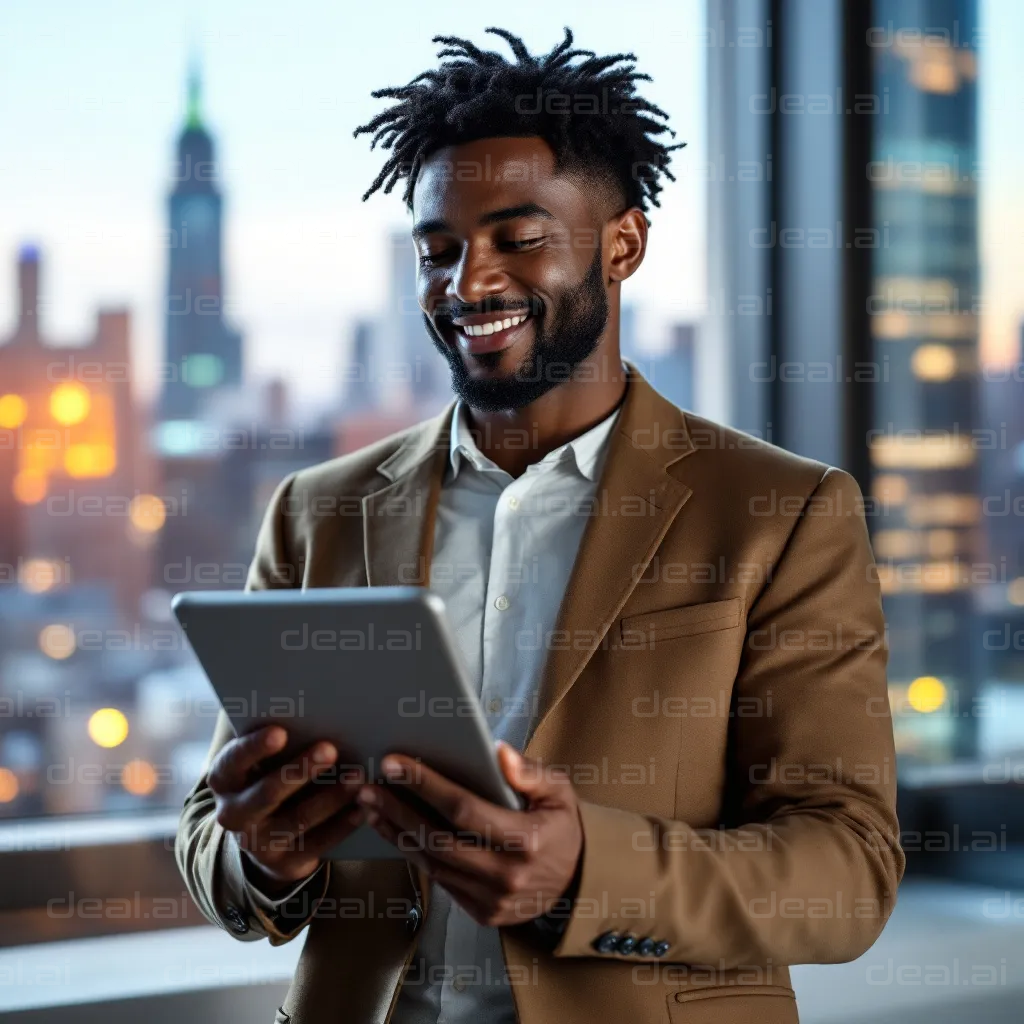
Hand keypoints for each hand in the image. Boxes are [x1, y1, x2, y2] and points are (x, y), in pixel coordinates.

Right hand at [207, 725, 364, 891]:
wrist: (261, 834)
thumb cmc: (268, 774)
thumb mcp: (259, 760)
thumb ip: (275, 739)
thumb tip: (311, 704)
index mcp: (224, 780)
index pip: (233, 761)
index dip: (255, 747)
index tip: (281, 732)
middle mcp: (234, 815)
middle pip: (268, 793)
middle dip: (300, 770)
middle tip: (330, 749)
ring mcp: (259, 844)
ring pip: (298, 819)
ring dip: (332, 797)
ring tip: (358, 776)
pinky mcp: (287, 863)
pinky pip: (320, 843)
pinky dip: (345, 823)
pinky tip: (365, 806)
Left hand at [358, 741, 582, 927]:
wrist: (579, 882)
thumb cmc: (562, 826)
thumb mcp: (559, 791)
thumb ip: (530, 772)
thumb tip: (497, 751)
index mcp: (527, 839)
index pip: (464, 808)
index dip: (425, 785)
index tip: (394, 763)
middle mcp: (506, 874)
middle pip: (438, 840)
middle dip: (398, 810)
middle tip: (368, 786)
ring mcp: (492, 899)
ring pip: (433, 864)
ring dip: (397, 833)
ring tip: (371, 806)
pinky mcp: (482, 913)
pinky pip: (440, 881)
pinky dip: (414, 855)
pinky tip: (395, 831)